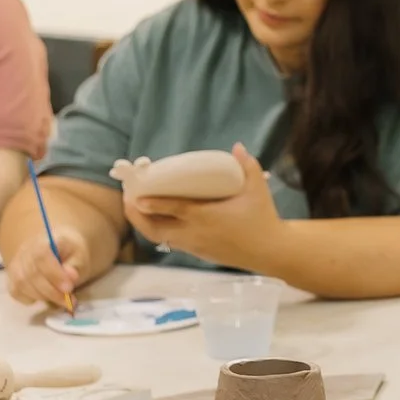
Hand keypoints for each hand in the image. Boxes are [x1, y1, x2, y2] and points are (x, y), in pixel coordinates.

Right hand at [7, 221, 88, 306]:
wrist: (60, 247)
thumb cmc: (71, 252)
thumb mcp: (80, 256)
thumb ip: (75, 266)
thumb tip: (70, 276)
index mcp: (44, 242)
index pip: (42, 257)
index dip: (54, 275)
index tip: (69, 288)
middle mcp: (25, 252)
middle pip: (31, 274)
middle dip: (51, 292)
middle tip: (70, 301)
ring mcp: (16, 264)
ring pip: (21, 284)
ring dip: (42, 297)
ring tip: (62, 300)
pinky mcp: (12, 277)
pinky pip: (15, 291)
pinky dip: (29, 298)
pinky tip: (45, 298)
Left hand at [125, 144, 279, 267]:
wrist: (270, 252)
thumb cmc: (263, 219)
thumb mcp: (258, 189)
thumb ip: (248, 166)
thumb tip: (237, 146)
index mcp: (205, 216)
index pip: (172, 209)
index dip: (151, 203)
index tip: (134, 196)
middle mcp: (194, 232)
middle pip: (154, 229)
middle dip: (136, 216)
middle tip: (128, 200)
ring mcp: (193, 245)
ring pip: (159, 238)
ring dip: (145, 225)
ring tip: (138, 209)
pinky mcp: (197, 253)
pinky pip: (170, 242)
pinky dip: (159, 231)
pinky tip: (159, 221)